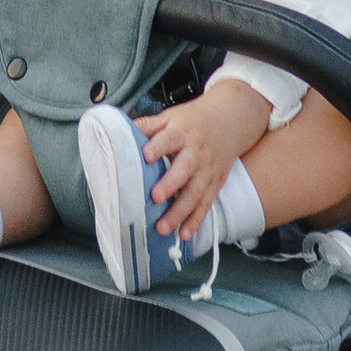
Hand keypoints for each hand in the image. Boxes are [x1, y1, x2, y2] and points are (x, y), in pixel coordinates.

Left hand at [139, 84, 268, 237]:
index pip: (169, 139)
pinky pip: (205, 204)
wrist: (230, 121)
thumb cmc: (193, 121)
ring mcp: (207, 170)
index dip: (158, 146)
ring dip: (179, 212)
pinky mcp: (215, 184)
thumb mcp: (171, 116)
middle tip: (155, 197)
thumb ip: (148, 125)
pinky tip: (184, 234)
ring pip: (195, 193)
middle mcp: (197, 152)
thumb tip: (120, 132)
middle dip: (170, 184)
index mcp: (182, 132)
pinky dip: (196, 221)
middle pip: (184, 169)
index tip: (146, 155)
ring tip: (163, 227)